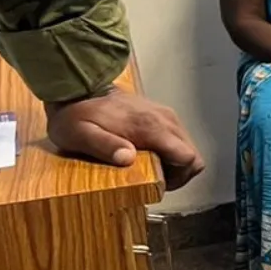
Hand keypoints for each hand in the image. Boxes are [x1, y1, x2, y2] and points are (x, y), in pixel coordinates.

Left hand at [47, 88, 204, 190]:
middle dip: (178, 173)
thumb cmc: (78, 114)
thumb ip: (105, 146)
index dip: (179, 177)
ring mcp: (165, 115)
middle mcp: (164, 119)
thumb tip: (127, 159)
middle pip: (192, 155)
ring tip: (149, 168)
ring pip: (187, 147)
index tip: (160, 183)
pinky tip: (148, 154)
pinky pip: (178, 138)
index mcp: (151, 127)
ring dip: (174, 162)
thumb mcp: (81, 135)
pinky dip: (170, 151)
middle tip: (155, 179)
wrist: (80, 87)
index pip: (188, 157)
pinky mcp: (161, 114)